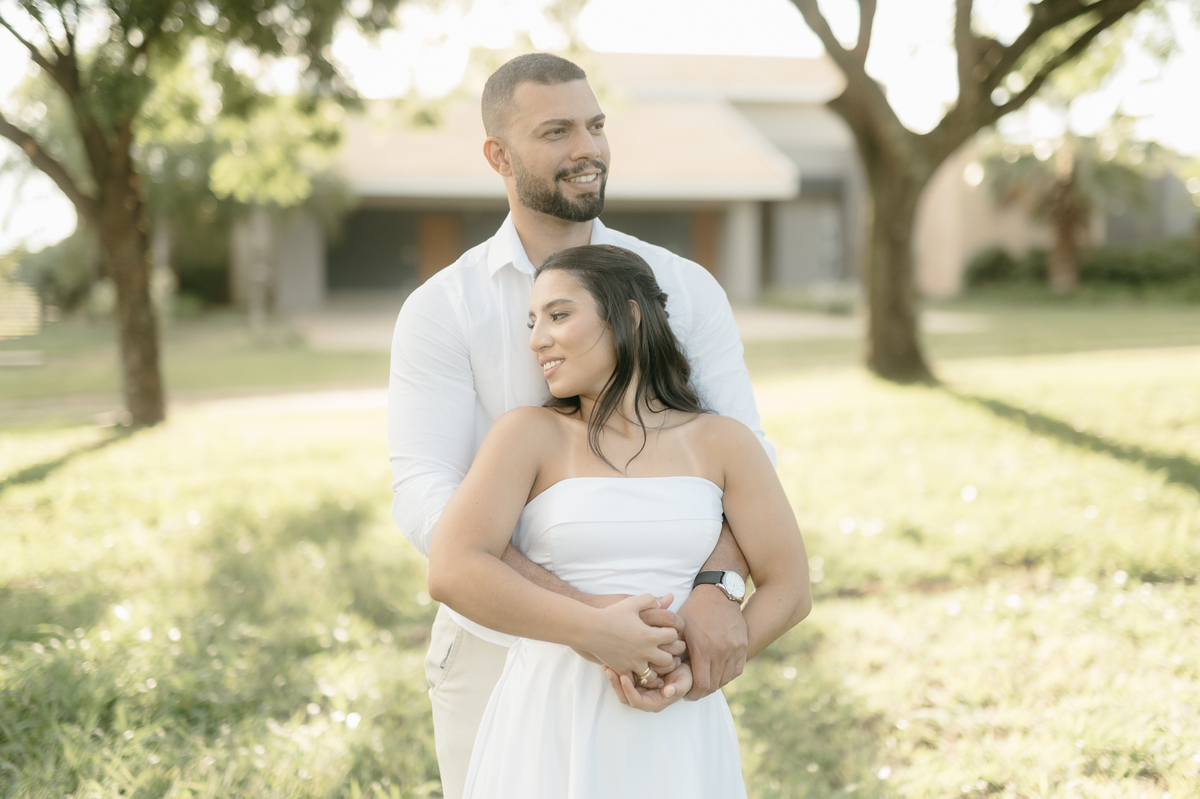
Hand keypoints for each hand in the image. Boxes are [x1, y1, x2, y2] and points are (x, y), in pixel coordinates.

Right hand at [588, 593, 679, 675]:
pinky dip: (639, 674)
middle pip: (669, 659)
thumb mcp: (632, 602)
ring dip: (655, 668)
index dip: (672, 632)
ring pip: (655, 674)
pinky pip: (637, 679)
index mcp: (650, 635)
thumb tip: (666, 600)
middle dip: (669, 654)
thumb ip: (651, 599)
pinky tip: (637, 666)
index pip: (674, 636)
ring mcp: (634, 664)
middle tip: (665, 648)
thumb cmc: (611, 614)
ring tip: (652, 660)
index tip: (666, 630)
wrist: (590, 629)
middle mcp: (645, 652)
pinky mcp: (623, 670)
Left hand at [602, 663, 692, 712]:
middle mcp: (643, 698)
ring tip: (606, 663)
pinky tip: (611, 659)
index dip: (628, 690)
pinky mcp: (635, 680)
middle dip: (615, 683)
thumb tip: (668, 692)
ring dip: (612, 677)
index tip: (623, 676)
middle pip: (624, 696)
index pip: (636, 701)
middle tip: (608, 669)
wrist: (682, 665)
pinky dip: (616, 670)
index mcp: (654, 703)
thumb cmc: (684, 675)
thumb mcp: (685, 681)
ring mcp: (638, 689)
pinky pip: (622, 678)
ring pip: (620, 688)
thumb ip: (678, 688)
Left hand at [678, 585, 746, 700]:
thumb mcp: (679, 630)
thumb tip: (669, 673)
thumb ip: (675, 652)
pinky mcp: (743, 645)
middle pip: (714, 684)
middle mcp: (721, 651)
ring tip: (705, 682)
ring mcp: (735, 648)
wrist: (716, 594)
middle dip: (703, 691)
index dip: (694, 693)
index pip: (702, 684)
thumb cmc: (693, 611)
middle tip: (695, 690)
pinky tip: (718, 673)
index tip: (688, 694)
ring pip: (726, 678)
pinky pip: (736, 669)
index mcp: (703, 648)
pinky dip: (727, 675)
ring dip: (715, 684)